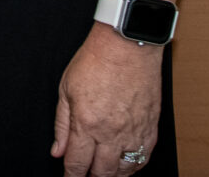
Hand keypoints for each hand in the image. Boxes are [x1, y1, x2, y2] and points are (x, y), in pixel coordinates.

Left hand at [50, 24, 162, 175]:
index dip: (71, 176)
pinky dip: (133, 166)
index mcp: (87, 123)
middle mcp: (112, 132)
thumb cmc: (97, 60)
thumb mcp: (66, 89)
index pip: (77, 164)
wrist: (128, 44)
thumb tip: (57, 150)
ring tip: (104, 171)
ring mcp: (134, 132)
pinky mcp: (150, 127)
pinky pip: (144, 158)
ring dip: (112, 175)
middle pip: (101, 173)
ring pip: (124, 170)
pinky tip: (124, 164)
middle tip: (85, 174)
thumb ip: (61, 124)